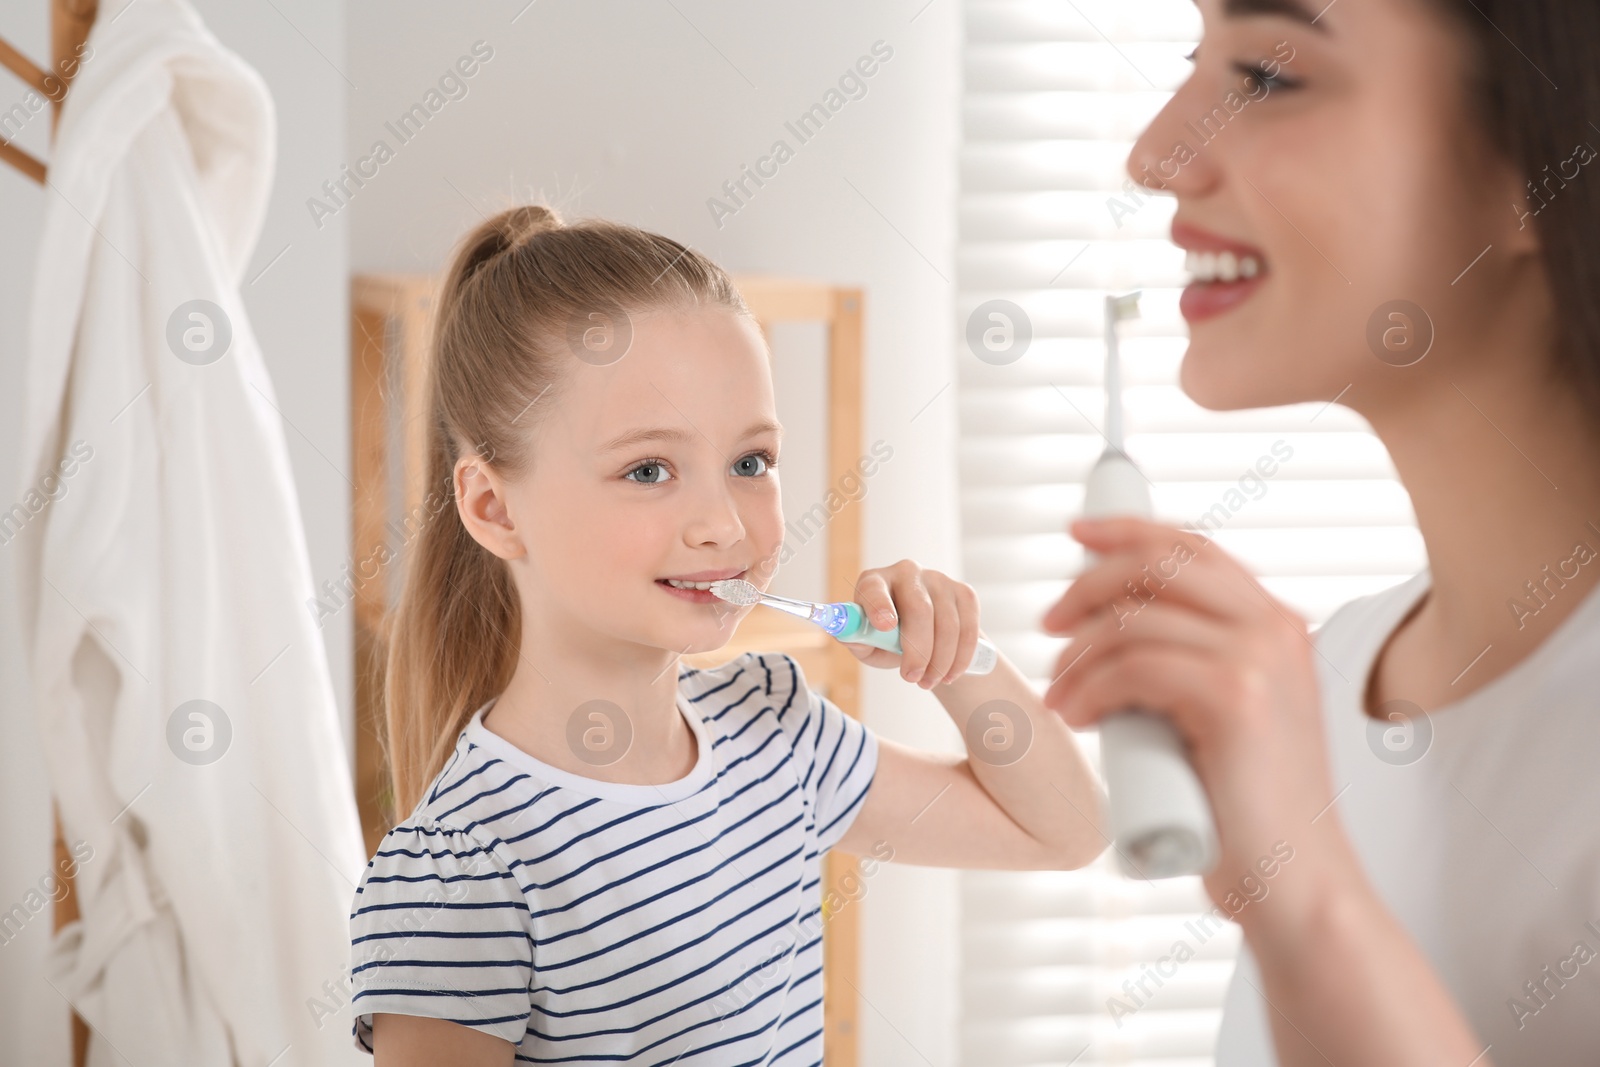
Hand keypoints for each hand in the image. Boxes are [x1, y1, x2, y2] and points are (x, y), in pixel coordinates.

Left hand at [848, 560, 983, 688]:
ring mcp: (939, 579)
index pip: (874, 588)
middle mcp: (906, 572)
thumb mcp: (867, 643)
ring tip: (927, 682)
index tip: (885, 625)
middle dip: (918, 649)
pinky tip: (949, 674)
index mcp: (874, 581)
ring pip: (947, 623)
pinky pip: (969, 628)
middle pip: (919, 609)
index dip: (879, 605)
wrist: (924, 636)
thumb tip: (849, 636)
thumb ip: (857, 639)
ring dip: (940, 660)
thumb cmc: (886, 638)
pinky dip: (960, 657)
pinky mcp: (964, 593)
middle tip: (912, 678)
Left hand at [1039, 516, 1356, 931]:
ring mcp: (1260, 661)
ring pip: (1135, 620)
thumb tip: (1114, 629)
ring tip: (1059, 698)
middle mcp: (1275, 630)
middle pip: (1159, 564)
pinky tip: (1076, 716)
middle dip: (1089, 583)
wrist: (1296, 881)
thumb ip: (1194, 665)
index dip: (1129, 531)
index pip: (1195, 548)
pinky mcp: (1235, 699)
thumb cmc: (1249, 810)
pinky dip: (1089, 688)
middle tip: (1048, 624)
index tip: (1076, 535)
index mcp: (1278, 626)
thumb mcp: (1227, 716)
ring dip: (1077, 656)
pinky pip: (1133, 668)